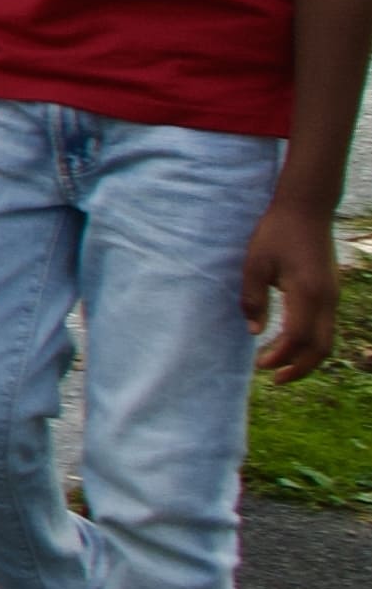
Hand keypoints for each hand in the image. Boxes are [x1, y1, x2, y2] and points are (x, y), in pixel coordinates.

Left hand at [245, 192, 345, 382]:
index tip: (260, 365)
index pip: (298, 338)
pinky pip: (326, 327)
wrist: (305, 209)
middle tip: (274, 379)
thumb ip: (254, 298)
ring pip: (327, 340)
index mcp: (308, 293)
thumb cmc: (276, 233)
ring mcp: (333, 296)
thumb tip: (255, 332)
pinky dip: (312, 343)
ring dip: (307, 358)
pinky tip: (292, 344)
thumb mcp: (255, 263)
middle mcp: (327, 299)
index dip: (280, 356)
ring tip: (283, 367)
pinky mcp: (331, 292)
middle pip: (320, 347)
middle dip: (299, 368)